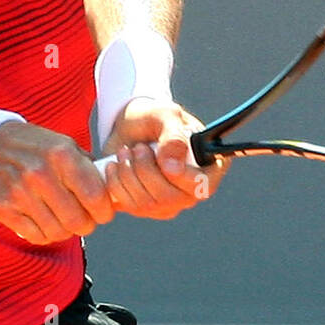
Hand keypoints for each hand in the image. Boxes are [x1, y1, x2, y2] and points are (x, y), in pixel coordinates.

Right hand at [0, 121, 114, 244]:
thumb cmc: (34, 146)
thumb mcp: (63, 144)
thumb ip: (88, 167)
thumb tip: (115, 190)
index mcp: (62, 155)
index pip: (95, 197)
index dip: (104, 211)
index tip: (103, 213)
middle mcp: (41, 174)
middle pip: (78, 221)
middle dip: (86, 225)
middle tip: (84, 220)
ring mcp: (20, 193)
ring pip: (58, 232)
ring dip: (65, 230)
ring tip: (62, 219)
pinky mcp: (4, 209)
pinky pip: (36, 236)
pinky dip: (44, 234)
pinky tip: (44, 221)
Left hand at [100, 98, 226, 219]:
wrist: (128, 126)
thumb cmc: (153, 118)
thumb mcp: (165, 115)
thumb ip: (173, 136)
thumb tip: (172, 168)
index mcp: (209, 167)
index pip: (201, 186)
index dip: (178, 175)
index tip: (155, 153)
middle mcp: (192, 190)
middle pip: (170, 198)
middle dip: (145, 169)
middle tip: (137, 147)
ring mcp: (169, 203)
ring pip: (147, 204)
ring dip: (128, 173)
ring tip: (125, 151)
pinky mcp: (145, 209)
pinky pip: (129, 206)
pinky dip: (116, 182)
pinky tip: (116, 165)